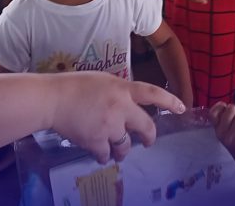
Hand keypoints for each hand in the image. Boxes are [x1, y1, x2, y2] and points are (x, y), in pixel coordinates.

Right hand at [49, 72, 185, 163]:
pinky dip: (103, 155)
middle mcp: (121, 107)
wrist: (52, 99)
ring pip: (126, 145)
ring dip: (123, 150)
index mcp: (122, 88)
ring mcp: (110, 125)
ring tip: (116, 150)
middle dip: (149, 137)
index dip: (170, 102)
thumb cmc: (72, 85)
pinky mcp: (96, 140)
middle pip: (146, 127)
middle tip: (147, 142)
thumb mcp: (101, 80)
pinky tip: (98, 154)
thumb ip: (118, 91)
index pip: (153, 93)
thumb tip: (127, 104)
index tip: (182, 108)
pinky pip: (106, 154)